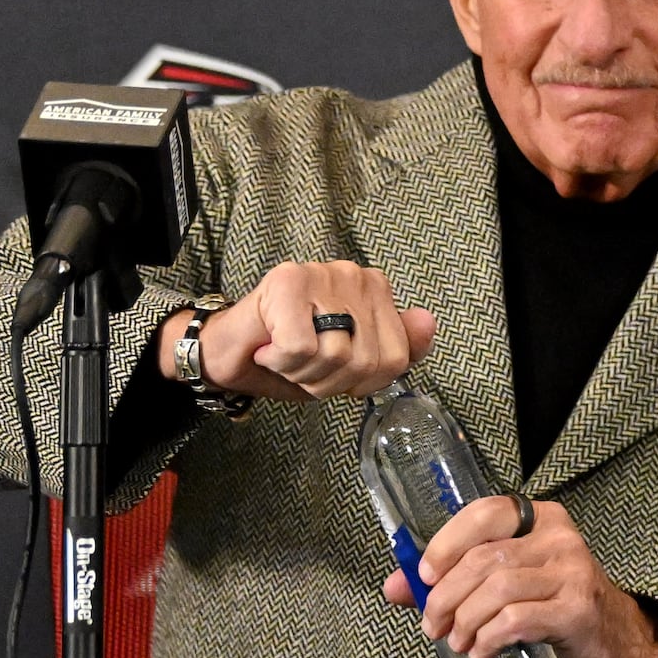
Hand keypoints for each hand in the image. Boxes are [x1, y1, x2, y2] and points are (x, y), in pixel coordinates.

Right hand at [163, 261, 435, 400]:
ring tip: (286, 357)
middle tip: (303, 367)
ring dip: (304, 373)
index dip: (360, 382)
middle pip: (366, 360)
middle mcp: (354, 275)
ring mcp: (321, 274)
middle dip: (331, 381)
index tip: (332, 372)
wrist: (230, 352)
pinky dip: (282, 362)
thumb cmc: (292, 358)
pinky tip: (269, 349)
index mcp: (376, 292)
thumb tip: (427, 321)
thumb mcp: (354, 366)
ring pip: (335, 354)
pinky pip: (301, 347)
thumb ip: (398, 349)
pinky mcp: (286, 282)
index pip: (395, 358)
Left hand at [388, 493, 657, 657]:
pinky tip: (482, 649)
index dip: (446, 544)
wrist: (612, 640)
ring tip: (458, 640)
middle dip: (445, 596)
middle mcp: (560, 539)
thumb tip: (395, 587)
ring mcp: (573, 573)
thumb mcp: (507, 583)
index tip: (424, 577)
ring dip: (464, 621)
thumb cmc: (554, 605)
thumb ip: (451, 581)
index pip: (484, 513)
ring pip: (496, 589)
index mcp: (540, 519)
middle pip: (483, 558)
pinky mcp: (576, 610)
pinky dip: (488, 638)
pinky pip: (517, 619)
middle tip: (433, 624)